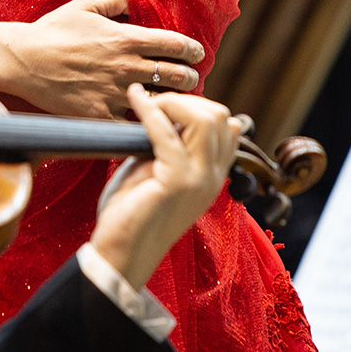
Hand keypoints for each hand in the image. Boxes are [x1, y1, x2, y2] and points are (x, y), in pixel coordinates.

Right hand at [0, 0, 204, 118]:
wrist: (23, 60)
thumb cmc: (52, 31)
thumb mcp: (84, 5)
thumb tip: (131, 0)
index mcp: (127, 38)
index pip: (176, 44)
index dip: (193, 50)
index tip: (197, 54)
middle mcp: (126, 66)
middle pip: (177, 76)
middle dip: (189, 78)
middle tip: (190, 79)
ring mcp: (115, 92)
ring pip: (159, 102)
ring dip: (170, 102)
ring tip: (174, 103)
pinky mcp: (100, 115)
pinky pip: (131, 125)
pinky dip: (143, 124)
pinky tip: (148, 125)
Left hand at [90, 87, 237, 288]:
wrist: (121, 254)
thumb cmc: (133, 212)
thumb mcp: (159, 170)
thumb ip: (171, 145)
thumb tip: (167, 111)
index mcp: (213, 175)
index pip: (229, 126)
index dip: (199, 107)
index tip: (167, 105)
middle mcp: (213, 177)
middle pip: (221, 117)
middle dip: (187, 100)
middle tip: (155, 103)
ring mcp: (199, 180)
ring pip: (205, 119)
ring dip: (173, 102)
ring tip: (147, 104)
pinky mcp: (175, 182)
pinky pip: (165, 132)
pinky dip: (148, 108)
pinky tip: (134, 97)